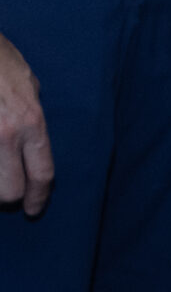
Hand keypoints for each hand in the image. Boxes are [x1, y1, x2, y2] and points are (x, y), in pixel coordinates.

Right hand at [0, 31, 54, 215]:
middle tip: (6, 193)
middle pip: (9, 190)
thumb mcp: (27, 82)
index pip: (42, 172)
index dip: (38, 196)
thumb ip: (31, 113)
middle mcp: (6, 134)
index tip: (33, 209)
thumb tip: (30, 135)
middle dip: (8, 196)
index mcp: (31, 121)